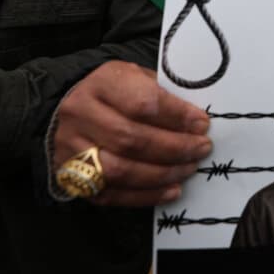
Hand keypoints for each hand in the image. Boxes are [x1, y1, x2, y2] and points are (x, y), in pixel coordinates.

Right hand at [53, 61, 210, 205]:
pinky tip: (172, 190)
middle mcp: (81, 114)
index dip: (176, 116)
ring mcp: (71, 148)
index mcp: (102, 83)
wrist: (76, 108)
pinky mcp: (72, 177)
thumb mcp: (141, 78)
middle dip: (174, 148)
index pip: (142, 103)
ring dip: (162, 174)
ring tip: (189, 168)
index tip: (202, 124)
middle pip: (130, 139)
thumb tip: (197, 123)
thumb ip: (165, 96)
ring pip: (120, 170)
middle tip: (201, 149)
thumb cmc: (119, 92)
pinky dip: (146, 195)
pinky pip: (111, 194)